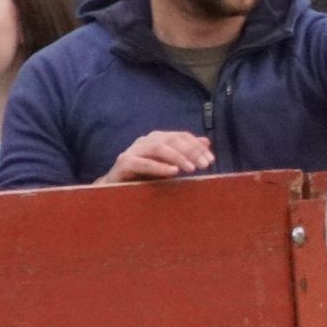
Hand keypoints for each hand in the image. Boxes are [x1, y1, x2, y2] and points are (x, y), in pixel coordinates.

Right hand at [97, 131, 213, 182]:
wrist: (115, 189)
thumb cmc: (145, 177)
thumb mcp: (169, 165)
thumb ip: (186, 153)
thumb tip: (206, 142)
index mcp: (157, 138)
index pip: (181, 136)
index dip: (197, 146)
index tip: (211, 159)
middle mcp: (145, 140)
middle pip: (172, 140)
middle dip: (191, 151)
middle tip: (205, 165)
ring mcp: (133, 150)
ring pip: (159, 148)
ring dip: (178, 158)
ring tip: (191, 169)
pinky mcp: (124, 163)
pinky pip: (144, 163)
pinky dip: (160, 167)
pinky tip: (173, 172)